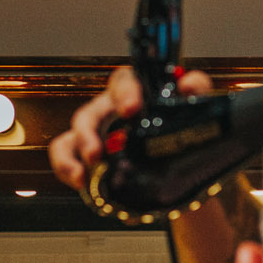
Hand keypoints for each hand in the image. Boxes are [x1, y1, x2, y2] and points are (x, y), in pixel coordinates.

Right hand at [48, 65, 213, 188]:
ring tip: (85, 169)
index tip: (131, 109)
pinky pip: (66, 153)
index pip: (123, 82)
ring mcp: (96, 131)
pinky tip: (79, 180)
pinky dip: (66, 165)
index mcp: (134, 92)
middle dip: (90, 132)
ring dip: (75, 150)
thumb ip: (196, 89)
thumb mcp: (193, 106)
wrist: (180, 165)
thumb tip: (187, 84)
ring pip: (75, 132)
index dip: (124, 93)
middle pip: (91, 111)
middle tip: (97, 151)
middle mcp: (110, 108)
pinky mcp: (86, 153)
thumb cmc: (179, 125)